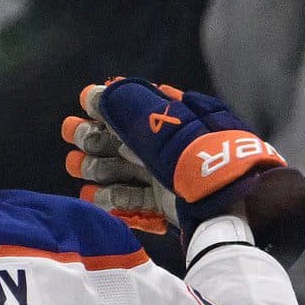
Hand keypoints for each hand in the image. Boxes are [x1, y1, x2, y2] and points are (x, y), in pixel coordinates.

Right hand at [63, 78, 304, 271]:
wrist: (236, 212)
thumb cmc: (202, 165)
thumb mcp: (166, 129)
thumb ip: (132, 110)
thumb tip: (102, 91)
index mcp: (179, 124)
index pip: (139, 109)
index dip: (110, 105)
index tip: (83, 102)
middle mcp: (175, 149)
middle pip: (128, 140)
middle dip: (96, 136)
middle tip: (69, 134)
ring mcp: (171, 179)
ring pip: (127, 170)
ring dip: (98, 166)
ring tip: (73, 166)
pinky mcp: (170, 207)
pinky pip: (137, 200)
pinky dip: (113, 197)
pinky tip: (91, 196)